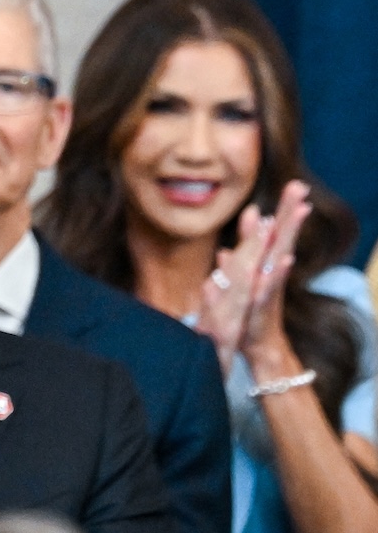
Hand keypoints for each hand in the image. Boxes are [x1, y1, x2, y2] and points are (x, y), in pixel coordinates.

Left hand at [196, 182, 309, 378]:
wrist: (256, 348)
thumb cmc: (250, 314)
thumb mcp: (242, 285)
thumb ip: (239, 262)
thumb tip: (233, 245)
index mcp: (264, 266)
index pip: (274, 234)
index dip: (283, 210)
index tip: (294, 184)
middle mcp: (271, 274)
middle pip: (282, 238)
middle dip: (290, 212)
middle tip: (300, 186)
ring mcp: (269, 288)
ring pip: (279, 257)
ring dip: (287, 235)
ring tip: (298, 212)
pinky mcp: (263, 306)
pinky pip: (270, 287)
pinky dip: (277, 273)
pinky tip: (284, 259)